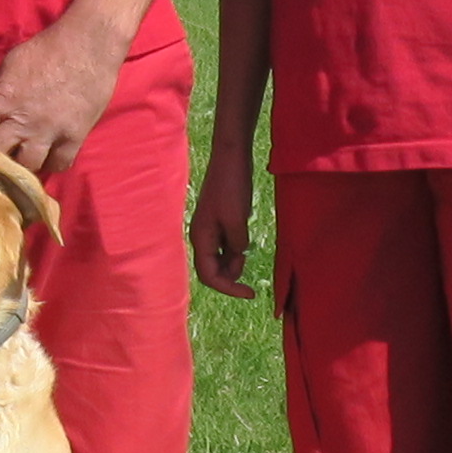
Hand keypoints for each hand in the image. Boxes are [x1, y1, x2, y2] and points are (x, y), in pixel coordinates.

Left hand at [0, 15, 124, 180]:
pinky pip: (58, 164)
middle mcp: (23, 120)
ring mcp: (49, 131)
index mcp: (2, 99)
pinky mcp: (74, 137)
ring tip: (18, 164)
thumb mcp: (9, 64)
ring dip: (20, 168)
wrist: (88, 43)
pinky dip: (51, 164)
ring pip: (26, 168)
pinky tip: (47, 157)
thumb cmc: (46, 49)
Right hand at [190, 149, 261, 297]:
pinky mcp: (218, 221)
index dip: (229, 289)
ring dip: (234, 261)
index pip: (209, 276)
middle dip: (230, 275)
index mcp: (201, 238)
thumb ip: (236, 245)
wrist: (231, 158)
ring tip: (247, 245)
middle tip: (248, 260)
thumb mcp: (237, 220)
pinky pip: (224, 245)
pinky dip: (235, 249)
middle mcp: (201, 236)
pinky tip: (244, 239)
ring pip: (219, 258)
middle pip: (211, 270)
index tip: (251, 293)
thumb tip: (239, 255)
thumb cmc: (232, 187)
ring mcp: (209, 229)